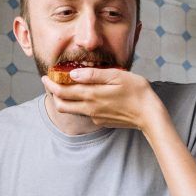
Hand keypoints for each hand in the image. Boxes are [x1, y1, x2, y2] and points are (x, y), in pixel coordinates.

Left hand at [42, 67, 165, 131]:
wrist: (150, 115)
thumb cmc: (137, 91)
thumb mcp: (117, 76)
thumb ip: (94, 75)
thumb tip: (73, 74)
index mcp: (92, 95)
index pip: (62, 91)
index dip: (51, 84)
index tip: (45, 77)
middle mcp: (90, 108)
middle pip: (62, 104)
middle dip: (53, 93)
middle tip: (50, 82)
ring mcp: (95, 117)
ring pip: (72, 110)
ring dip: (64, 99)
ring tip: (65, 87)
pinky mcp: (101, 121)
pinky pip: (85, 112)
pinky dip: (79, 103)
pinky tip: (87, 95)